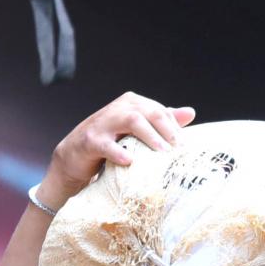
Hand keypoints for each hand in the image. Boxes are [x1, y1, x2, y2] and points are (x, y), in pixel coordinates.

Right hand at [39, 93, 196, 209]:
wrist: (74, 158)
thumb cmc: (111, 145)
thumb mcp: (138, 134)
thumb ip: (161, 122)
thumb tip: (190, 112)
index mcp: (132, 104)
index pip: (160, 111)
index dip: (175, 128)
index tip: (186, 148)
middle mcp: (119, 108)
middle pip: (149, 111)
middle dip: (167, 129)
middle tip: (179, 149)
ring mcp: (103, 123)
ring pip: (131, 120)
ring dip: (149, 136)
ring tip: (162, 152)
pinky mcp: (90, 140)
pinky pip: (106, 144)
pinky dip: (118, 152)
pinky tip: (130, 161)